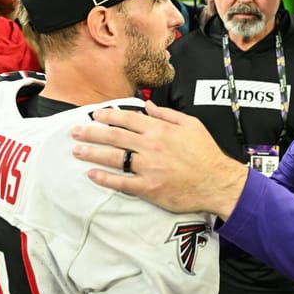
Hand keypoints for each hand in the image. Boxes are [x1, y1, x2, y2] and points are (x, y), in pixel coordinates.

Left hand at [71, 101, 248, 218]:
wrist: (217, 181)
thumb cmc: (206, 153)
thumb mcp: (191, 124)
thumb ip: (167, 114)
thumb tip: (148, 106)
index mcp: (160, 129)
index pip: (127, 119)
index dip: (109, 116)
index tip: (96, 115)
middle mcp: (150, 146)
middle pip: (114, 137)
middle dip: (92, 133)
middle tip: (76, 131)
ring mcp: (148, 167)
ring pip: (114, 158)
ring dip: (92, 153)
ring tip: (77, 151)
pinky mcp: (149, 187)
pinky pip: (122, 182)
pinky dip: (105, 178)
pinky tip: (92, 174)